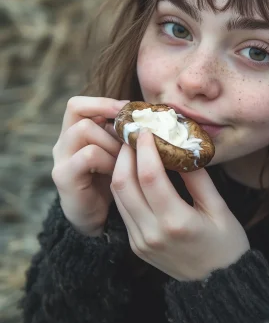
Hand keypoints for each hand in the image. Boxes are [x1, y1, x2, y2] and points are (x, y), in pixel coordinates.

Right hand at [52, 96, 128, 235]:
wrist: (98, 219)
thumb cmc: (114, 182)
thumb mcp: (119, 152)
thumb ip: (124, 134)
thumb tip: (152, 117)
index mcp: (74, 133)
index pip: (78, 105)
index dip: (102, 102)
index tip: (129, 110)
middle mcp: (63, 143)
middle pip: (79, 113)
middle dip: (111, 124)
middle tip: (132, 140)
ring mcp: (61, 159)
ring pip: (84, 130)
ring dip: (112, 141)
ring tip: (126, 158)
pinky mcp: (64, 176)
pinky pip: (88, 155)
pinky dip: (108, 159)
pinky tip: (118, 171)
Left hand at [110, 129, 249, 280]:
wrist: (218, 287)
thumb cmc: (227, 246)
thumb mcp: (219, 209)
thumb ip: (197, 178)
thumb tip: (181, 147)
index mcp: (176, 222)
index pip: (149, 176)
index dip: (145, 148)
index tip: (147, 129)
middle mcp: (152, 233)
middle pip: (123, 183)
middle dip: (125, 153)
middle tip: (134, 134)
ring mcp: (140, 241)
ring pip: (118, 196)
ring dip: (121, 168)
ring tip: (133, 149)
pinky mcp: (136, 246)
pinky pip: (123, 209)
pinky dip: (125, 187)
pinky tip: (135, 173)